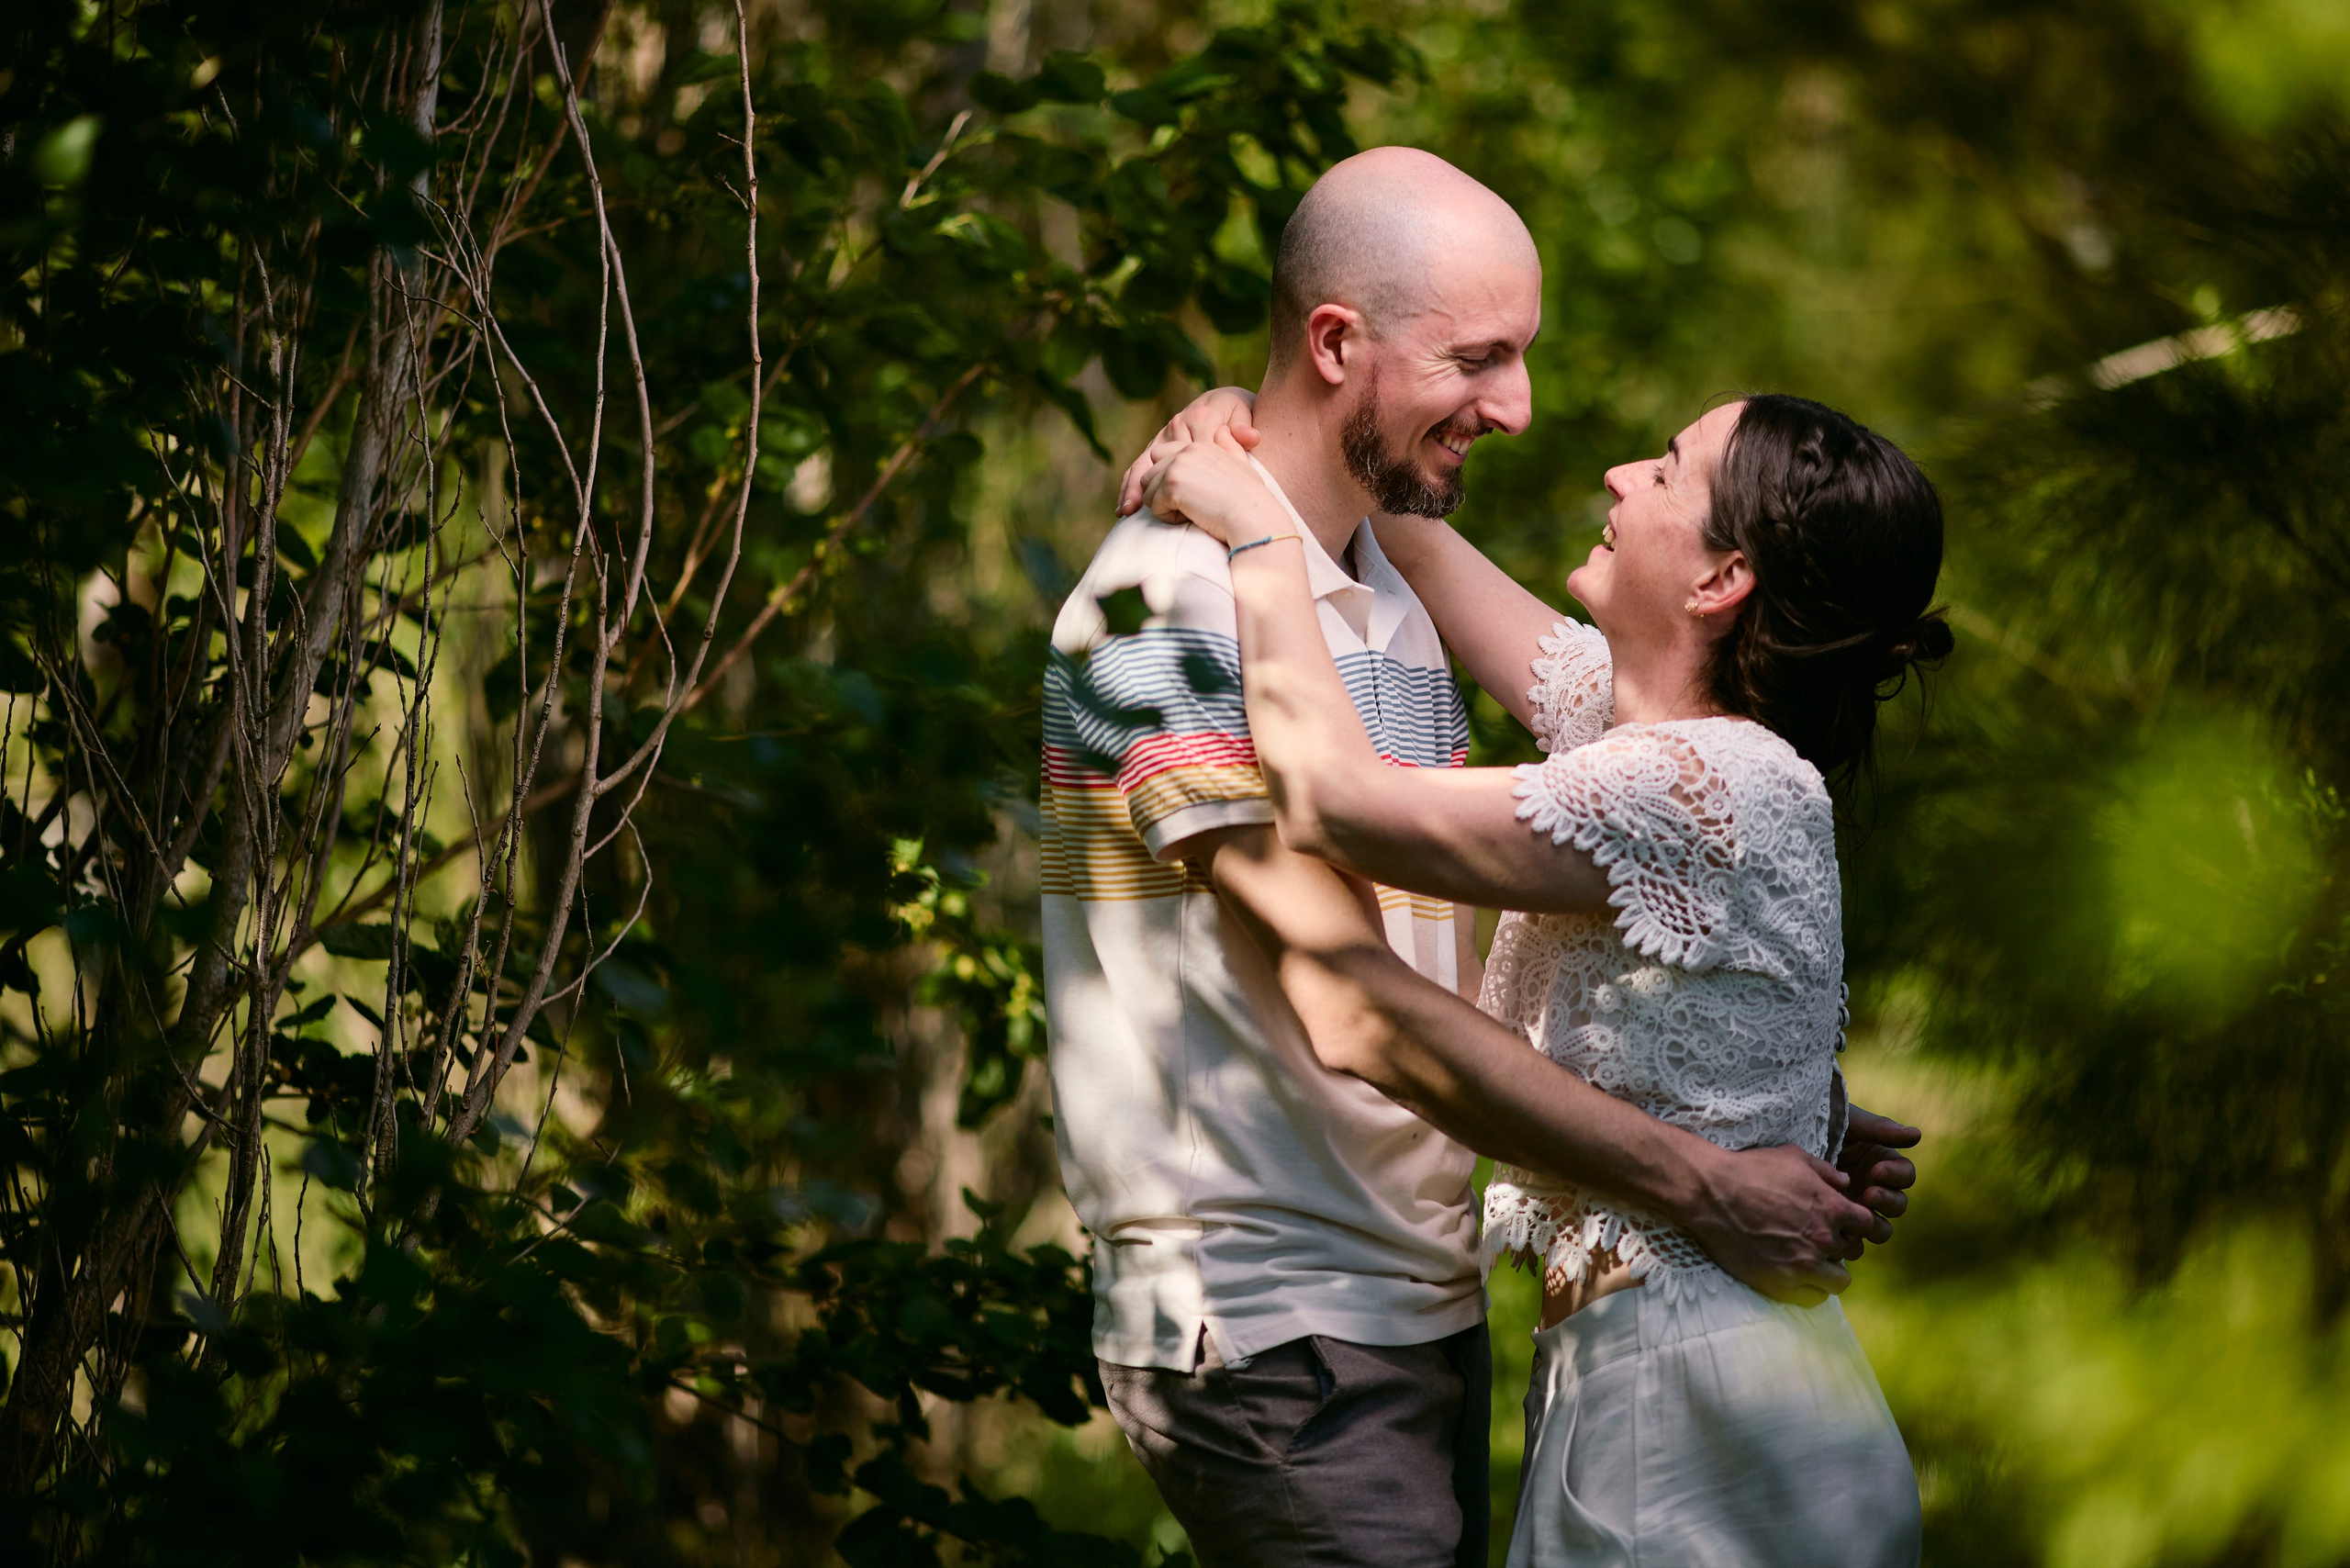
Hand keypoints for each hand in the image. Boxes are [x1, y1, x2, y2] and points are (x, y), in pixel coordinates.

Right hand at [1117, 386, 1259, 514]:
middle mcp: (1178, 423)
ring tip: (1127, 510)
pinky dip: (1131, 485)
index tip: (1192, 502)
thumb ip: (1244, 429)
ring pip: (1145, 462)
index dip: (1191, 479)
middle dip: (1149, 483)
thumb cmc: (1238, 416)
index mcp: (1200, 417)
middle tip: (1138, 507)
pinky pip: (1141, 465)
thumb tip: (1251, 437)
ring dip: (1134, 487)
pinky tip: (1125, 508)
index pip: (1192, 453)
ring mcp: (1164, 434)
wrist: (1226, 404)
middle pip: (1160, 458)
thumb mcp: (1244, 416)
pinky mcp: (1158, 443)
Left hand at [1134, 429, 1286, 548]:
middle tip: (1187, 506)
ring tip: (1191, 512)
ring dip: (1164, 506)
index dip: (1168, 478)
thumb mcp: (1242, 463)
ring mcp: (1177, 466)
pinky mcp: (1172, 485)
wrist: (1254, 515)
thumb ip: (1229, 445)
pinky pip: (1154, 506)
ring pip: (1148, 489)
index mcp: (1200, 445)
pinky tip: (1191, 518)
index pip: (1163, 454)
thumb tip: (1222, 430)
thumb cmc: (1251, 497)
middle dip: (1161, 492)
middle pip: (1150, 471)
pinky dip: (1169, 518)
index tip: (1186, 495)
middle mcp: (1185, 450)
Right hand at [1681, 1143, 1876, 1306]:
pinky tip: (1797, 1276)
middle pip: (1853, 1252)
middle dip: (1841, 1245)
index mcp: (1831, 1208)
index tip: (1842, 1223)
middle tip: (1819, 1239)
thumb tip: (1845, 1183)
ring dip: (1830, 1271)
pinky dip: (1811, 1290)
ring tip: (1811, 1262)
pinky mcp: (1781, 1284)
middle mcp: (1823, 1240)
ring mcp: (1803, 1265)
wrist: (1711, 1194)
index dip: (1856, 1223)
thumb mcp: (1792, 1157)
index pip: (1867, 1225)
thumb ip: (1825, 1171)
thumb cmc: (1751, 1170)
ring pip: (1839, 1281)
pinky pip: (1814, 1299)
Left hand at [1833, 1106, 1920, 1259]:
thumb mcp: (1850, 1123)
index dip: (1896, 1175)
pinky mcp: (1840, 1224)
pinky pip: (1855, 1243)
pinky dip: (1853, 1243)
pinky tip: (1841, 1233)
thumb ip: (1881, 1129)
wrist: (1790, 1140)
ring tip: (1857, 1214)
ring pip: (1881, 1228)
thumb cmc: (1822, 1125)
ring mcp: (1857, 1208)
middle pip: (1898, 1205)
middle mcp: (1875, 1188)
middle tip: (1869, 1194)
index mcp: (1883, 1163)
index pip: (1905, 1175)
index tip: (1877, 1170)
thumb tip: (1917, 1135)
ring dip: (1875, 1226)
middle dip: (1887, 1201)